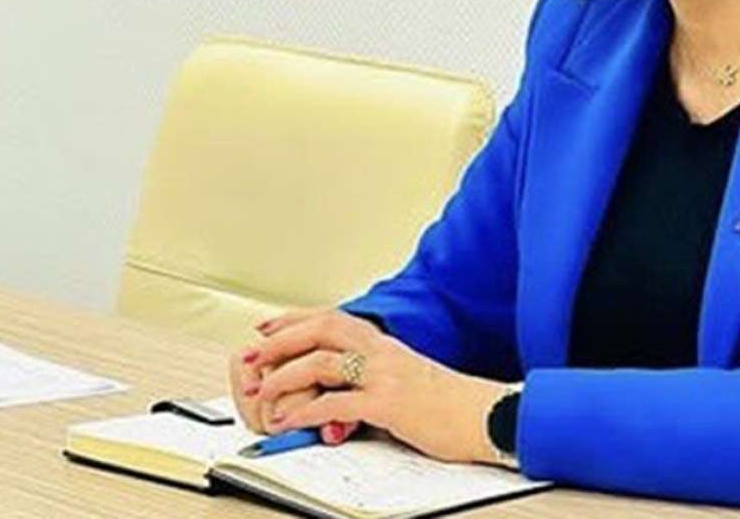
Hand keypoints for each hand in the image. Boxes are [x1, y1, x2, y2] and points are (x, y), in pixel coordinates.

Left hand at [246, 307, 509, 464]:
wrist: (487, 415)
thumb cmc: (450, 403)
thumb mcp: (409, 378)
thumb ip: (377, 375)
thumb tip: (348, 388)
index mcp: (385, 344)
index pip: (332, 318)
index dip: (295, 320)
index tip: (267, 327)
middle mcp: (382, 352)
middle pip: (321, 329)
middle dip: (280, 340)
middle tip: (252, 354)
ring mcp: (384, 376)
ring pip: (321, 362)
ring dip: (284, 376)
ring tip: (263, 392)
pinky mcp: (387, 404)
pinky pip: (335, 403)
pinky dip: (305, 411)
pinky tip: (290, 421)